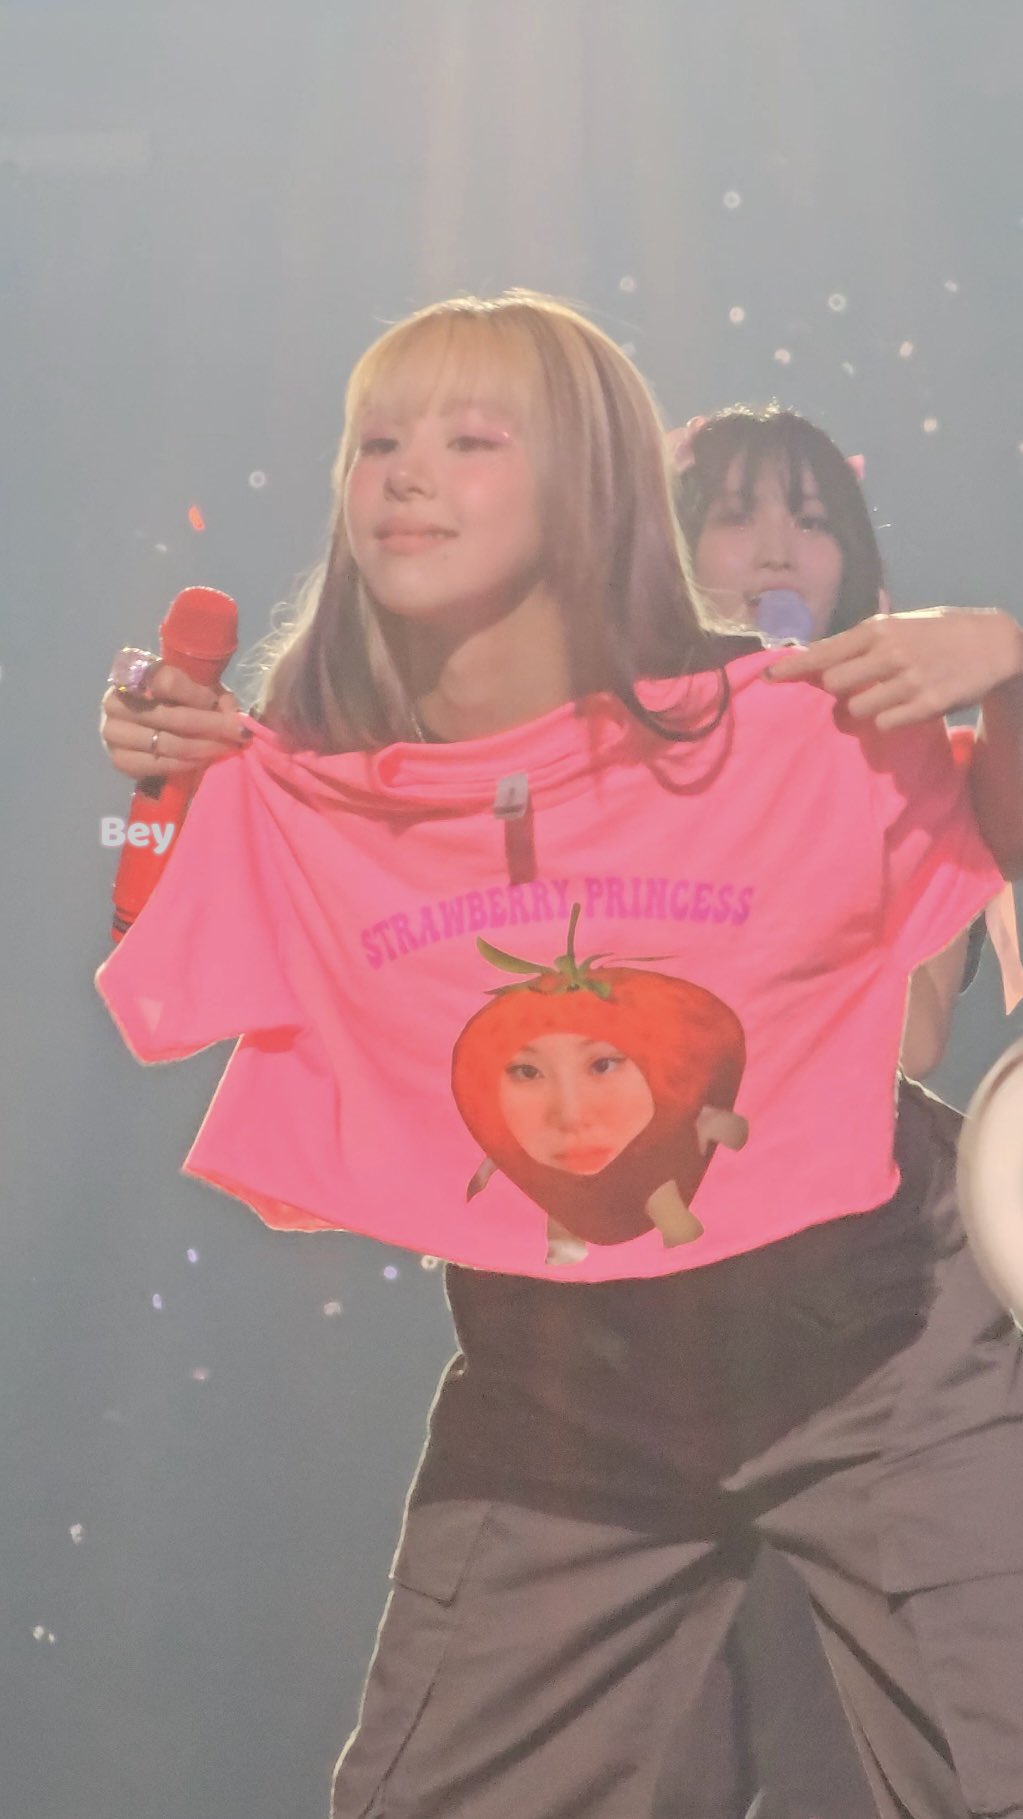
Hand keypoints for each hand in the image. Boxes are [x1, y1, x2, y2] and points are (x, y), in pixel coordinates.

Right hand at [99, 663, 249, 780]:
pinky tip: (203, 760)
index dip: (196, 694)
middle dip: (212, 726)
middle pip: (171, 716)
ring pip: (167, 743)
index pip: (166, 681)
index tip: (218, 704)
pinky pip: (157, 765)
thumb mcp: (193, 688)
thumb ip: (214, 695)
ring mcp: (114, 733)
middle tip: (239, 733)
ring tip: (226, 748)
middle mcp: (116, 702)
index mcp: (133, 674)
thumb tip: (232, 714)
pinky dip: (185, 764)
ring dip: (203, 748)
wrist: (141, 725)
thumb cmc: (173, 699)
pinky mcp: (119, 760)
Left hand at [764, 603, 1022, 729]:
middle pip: (833, 683)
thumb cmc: (940, 632)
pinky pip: (885, 724)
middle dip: (838, 689)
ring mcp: (908, 680)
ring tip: (886, 696)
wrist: (995, 644)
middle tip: (857, 685)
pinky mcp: (926, 705)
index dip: (792, 666)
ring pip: (856, 708)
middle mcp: (889, 653)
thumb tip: (822, 656)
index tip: (767, 677)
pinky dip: (889, 720)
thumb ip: (865, 639)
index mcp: (879, 630)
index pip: (823, 651)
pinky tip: (906, 707)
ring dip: (863, 708)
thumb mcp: (902, 624)